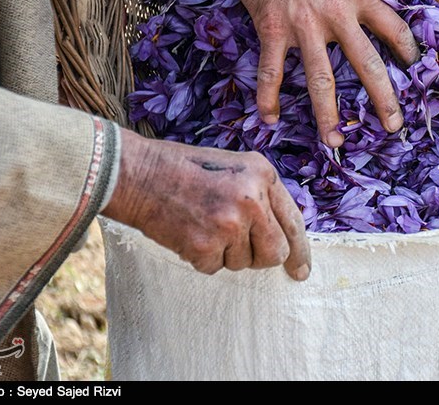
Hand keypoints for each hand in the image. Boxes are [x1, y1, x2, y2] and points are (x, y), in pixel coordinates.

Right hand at [102, 129, 310, 279]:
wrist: (138, 173)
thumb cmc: (186, 170)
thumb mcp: (235, 168)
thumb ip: (262, 195)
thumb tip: (284, 235)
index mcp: (263, 175)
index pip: (293, 221)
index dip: (299, 251)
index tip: (300, 270)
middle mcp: (252, 199)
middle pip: (276, 252)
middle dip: (260, 257)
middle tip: (239, 249)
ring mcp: (229, 223)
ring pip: (244, 262)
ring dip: (226, 253)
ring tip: (204, 224)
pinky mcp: (205, 245)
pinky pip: (215, 268)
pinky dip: (201, 257)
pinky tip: (189, 232)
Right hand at [217, 0, 419, 147]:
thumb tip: (363, 7)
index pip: (394, 30)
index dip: (407, 50)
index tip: (413, 66)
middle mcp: (338, 14)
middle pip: (367, 66)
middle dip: (383, 100)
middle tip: (392, 127)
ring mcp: (304, 24)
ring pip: (321, 79)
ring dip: (328, 115)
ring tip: (335, 142)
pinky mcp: (272, 27)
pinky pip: (272, 71)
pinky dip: (269, 97)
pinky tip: (270, 117)